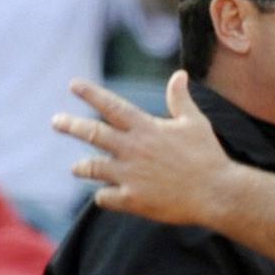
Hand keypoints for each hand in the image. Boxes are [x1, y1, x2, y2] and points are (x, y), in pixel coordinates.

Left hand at [52, 71, 237, 225]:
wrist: (218, 193)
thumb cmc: (209, 156)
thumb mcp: (195, 123)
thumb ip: (180, 99)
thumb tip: (179, 75)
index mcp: (146, 128)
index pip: (111, 105)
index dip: (91, 93)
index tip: (74, 85)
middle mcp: (133, 149)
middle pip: (92, 133)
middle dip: (71, 125)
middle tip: (57, 121)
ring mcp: (130, 175)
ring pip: (92, 168)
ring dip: (82, 167)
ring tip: (78, 168)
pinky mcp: (133, 199)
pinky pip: (105, 198)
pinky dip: (103, 196)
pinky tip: (105, 196)